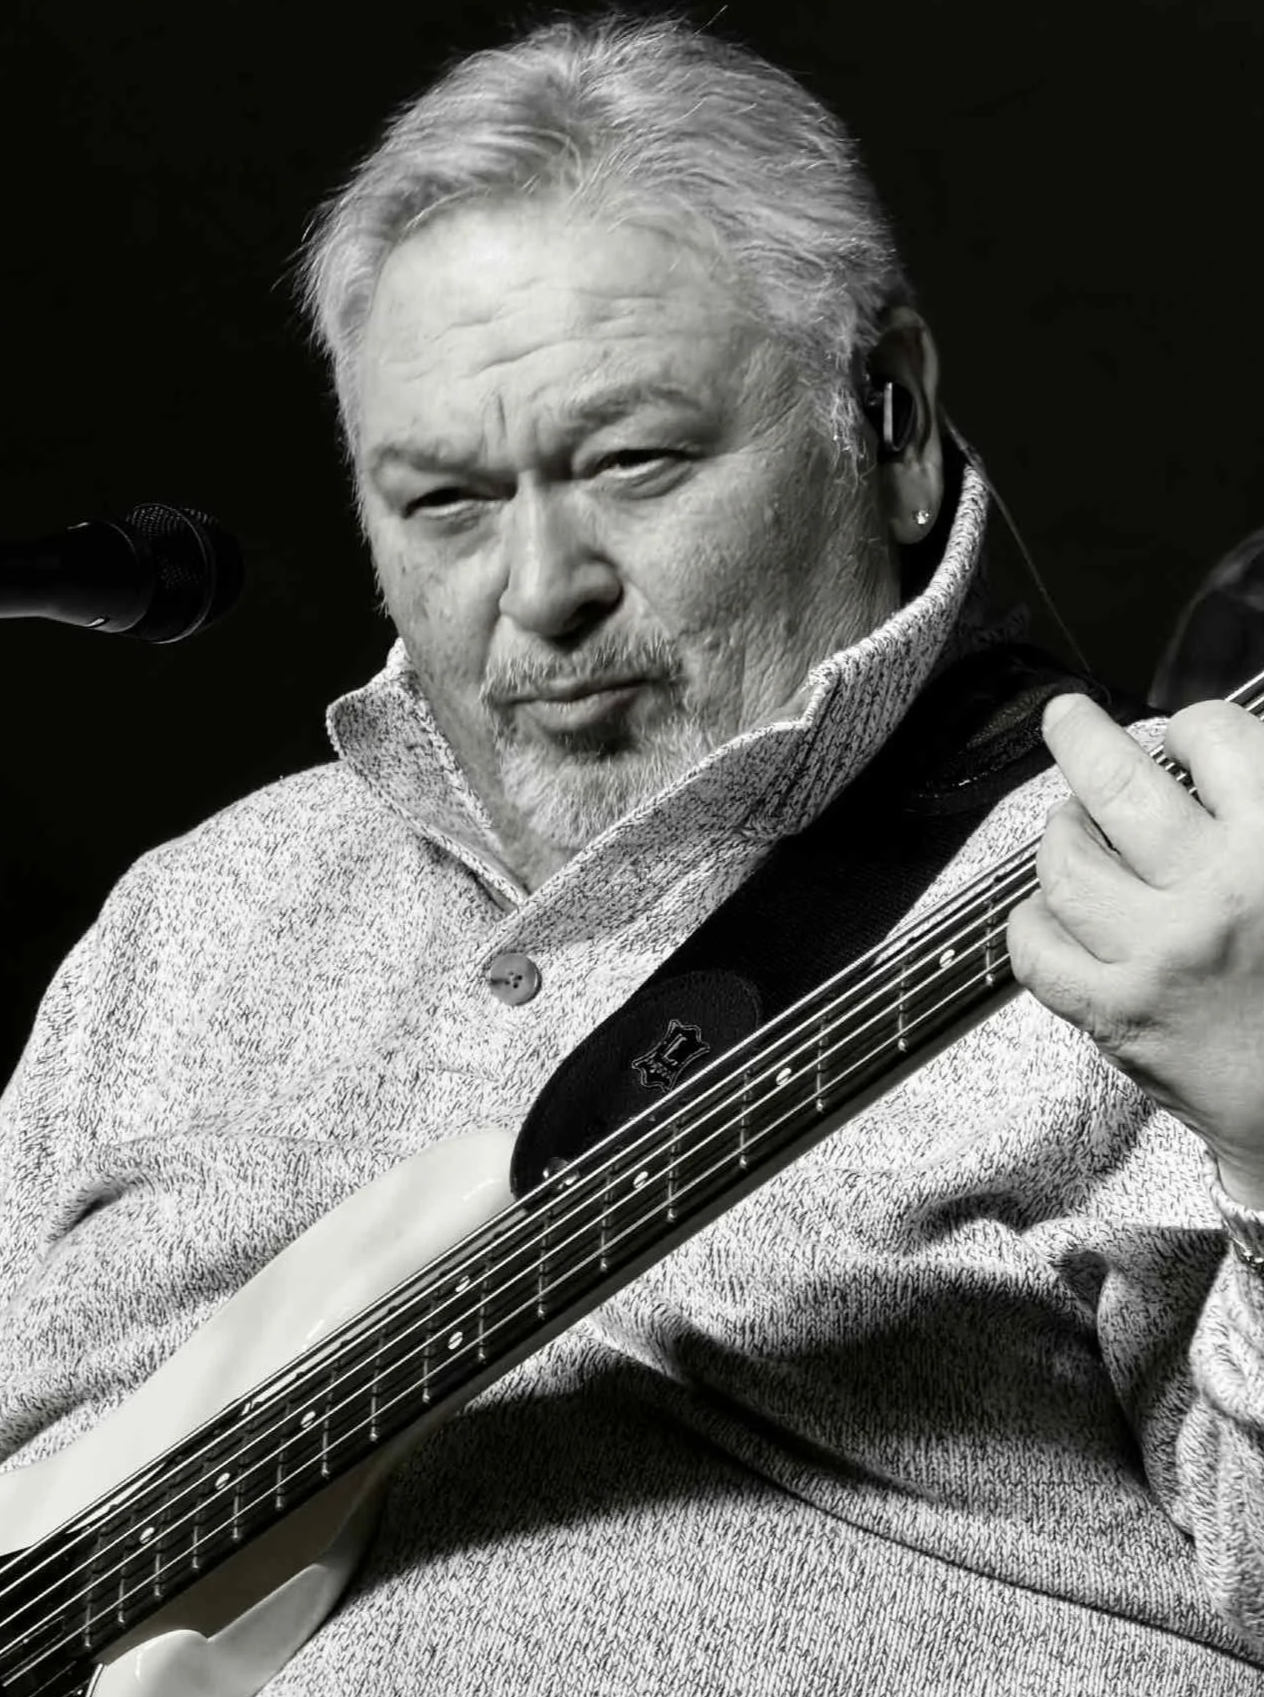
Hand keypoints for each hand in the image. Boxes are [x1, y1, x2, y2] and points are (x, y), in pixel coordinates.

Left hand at [1007, 692, 1263, 1206]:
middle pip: (1116, 783)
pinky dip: (1032, 920)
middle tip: (1067, 719)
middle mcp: (1217, 892)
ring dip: (1062, 831)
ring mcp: (1158, 955)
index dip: (1194, 730)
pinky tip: (1050, 909)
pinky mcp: (1118, 1015)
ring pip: (1067, 860)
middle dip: (1081, 735)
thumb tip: (1229, 755)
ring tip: (1073, 824)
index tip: (1188, 737)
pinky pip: (1037, 950)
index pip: (1216, 740)